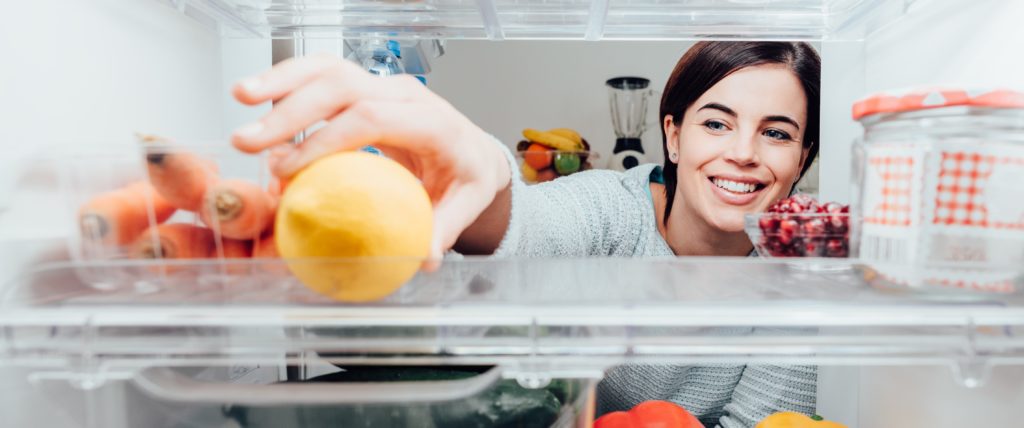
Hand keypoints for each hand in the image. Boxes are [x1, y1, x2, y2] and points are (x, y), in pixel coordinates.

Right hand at [231, 54, 510, 265]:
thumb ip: (444, 228)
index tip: (289, 170)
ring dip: (281, 81)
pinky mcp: (365, 86)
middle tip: (249, 143)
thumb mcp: (466, 203)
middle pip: (343, 87)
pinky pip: (323, 75)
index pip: (372, 119)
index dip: (326, 140)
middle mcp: (405, 94)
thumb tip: (423, 258)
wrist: (472, 149)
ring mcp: (383, 85)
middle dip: (291, 111)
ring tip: (240, 97)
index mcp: (432, 121)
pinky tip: (254, 93)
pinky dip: (288, 80)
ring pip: (329, 69)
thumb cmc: (466, 176)